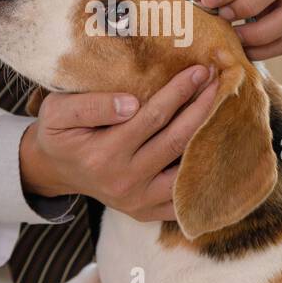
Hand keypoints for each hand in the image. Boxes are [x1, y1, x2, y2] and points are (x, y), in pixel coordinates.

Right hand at [19, 65, 218, 221]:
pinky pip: (186, 195)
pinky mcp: (148, 212)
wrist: (55, 169)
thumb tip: (132, 104)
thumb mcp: (57, 111)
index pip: (152, 117)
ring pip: (188, 169)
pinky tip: (218, 143)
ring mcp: (139, 202)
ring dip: (211, 138)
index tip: (199, 70)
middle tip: (222, 80)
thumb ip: (90, 105)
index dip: (179, 92)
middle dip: (203, 108)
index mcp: (102, 156)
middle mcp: (124, 182)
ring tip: (226, 108)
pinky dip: (205, 171)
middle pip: (177, 142)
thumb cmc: (59, 133)